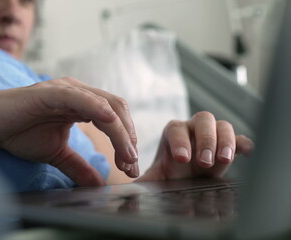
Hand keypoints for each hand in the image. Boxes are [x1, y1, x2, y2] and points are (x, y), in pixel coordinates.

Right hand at [0, 77, 138, 185]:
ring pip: (105, 105)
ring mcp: (65, 90)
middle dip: (129, 139)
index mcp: (82, 104)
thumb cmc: (19, 133)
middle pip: (117, 110)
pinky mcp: (50, 92)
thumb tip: (98, 184)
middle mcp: (78, 92)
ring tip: (126, 155)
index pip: (115, 118)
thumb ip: (78, 166)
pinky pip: (79, 97)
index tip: (130, 167)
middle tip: (131, 164)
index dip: (127, 142)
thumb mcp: (57, 154)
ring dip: (120, 132)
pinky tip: (109, 121)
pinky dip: (97, 107)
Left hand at [136, 112, 253, 181]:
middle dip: (204, 139)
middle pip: (203, 120)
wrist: (188, 178)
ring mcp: (213, 134)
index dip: (180, 141)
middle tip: (204, 161)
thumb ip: (145, 182)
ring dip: (224, 141)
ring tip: (223, 160)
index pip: (176, 128)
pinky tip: (246, 153)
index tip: (182, 159)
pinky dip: (243, 143)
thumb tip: (129, 193)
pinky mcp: (230, 144)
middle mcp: (194, 128)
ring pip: (222, 125)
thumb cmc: (171, 174)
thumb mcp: (158, 178)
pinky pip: (240, 138)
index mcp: (173, 132)